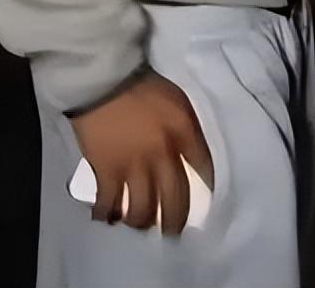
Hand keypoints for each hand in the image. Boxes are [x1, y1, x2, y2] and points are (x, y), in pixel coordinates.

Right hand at [70, 70, 213, 234]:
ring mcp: (133, 166)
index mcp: (183, 133)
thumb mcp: (178, 101)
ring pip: (142, 209)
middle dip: (176, 220)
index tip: (208, 199)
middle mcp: (162, 155)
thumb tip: (191, 153)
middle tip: (174, 233)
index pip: (204, 166)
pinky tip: (108, 218)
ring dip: (142, 222)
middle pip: (175, 198)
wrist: (106, 81)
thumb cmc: (145, 87)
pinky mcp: (106, 171)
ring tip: (141, 225)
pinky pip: (108, 203)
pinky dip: (107, 215)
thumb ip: (188, 128)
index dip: (209, 186)